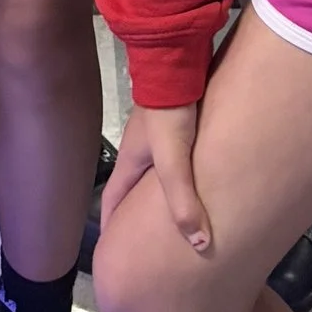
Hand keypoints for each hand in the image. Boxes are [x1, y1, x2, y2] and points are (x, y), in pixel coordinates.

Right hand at [101, 101, 208, 253]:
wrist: (178, 60)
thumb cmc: (169, 113)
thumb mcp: (173, 159)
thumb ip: (183, 200)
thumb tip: (199, 245)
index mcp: (130, 161)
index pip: (112, 201)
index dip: (112, 227)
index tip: (114, 252)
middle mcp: (139, 150)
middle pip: (132, 189)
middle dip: (136, 215)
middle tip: (147, 241)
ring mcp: (156, 134)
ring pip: (155, 172)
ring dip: (160, 193)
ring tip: (176, 214)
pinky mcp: (176, 120)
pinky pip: (174, 156)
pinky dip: (180, 173)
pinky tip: (197, 178)